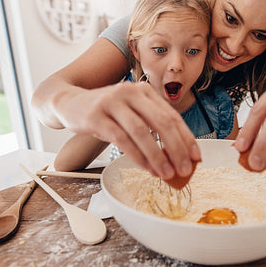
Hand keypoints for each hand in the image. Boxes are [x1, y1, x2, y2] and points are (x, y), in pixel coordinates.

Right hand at [54, 81, 200, 178]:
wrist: (69, 102)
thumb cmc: (106, 111)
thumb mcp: (131, 111)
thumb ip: (152, 126)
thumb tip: (177, 154)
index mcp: (144, 91)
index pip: (172, 116)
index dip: (187, 138)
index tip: (196, 157)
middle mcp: (130, 92)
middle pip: (161, 123)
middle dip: (177, 149)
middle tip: (185, 169)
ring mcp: (112, 102)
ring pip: (142, 132)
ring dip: (157, 156)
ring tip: (167, 174)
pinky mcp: (96, 116)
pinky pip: (122, 139)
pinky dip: (137, 156)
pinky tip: (146, 168)